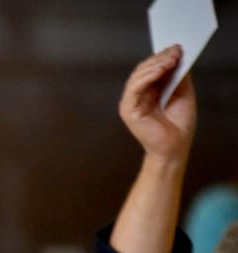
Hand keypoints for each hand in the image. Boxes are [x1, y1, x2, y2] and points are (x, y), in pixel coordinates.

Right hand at [119, 45, 196, 161]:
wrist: (175, 147)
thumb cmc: (179, 124)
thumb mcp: (183, 93)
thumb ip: (178, 76)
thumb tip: (177, 56)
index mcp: (149, 91)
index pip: (151, 69)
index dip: (163, 56)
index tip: (177, 47)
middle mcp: (137, 95)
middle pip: (143, 70)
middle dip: (160, 58)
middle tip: (175, 51)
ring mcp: (131, 102)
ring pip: (137, 76)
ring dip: (155, 65)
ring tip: (171, 59)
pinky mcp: (128, 110)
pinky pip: (135, 88)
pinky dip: (147, 77)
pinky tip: (160, 70)